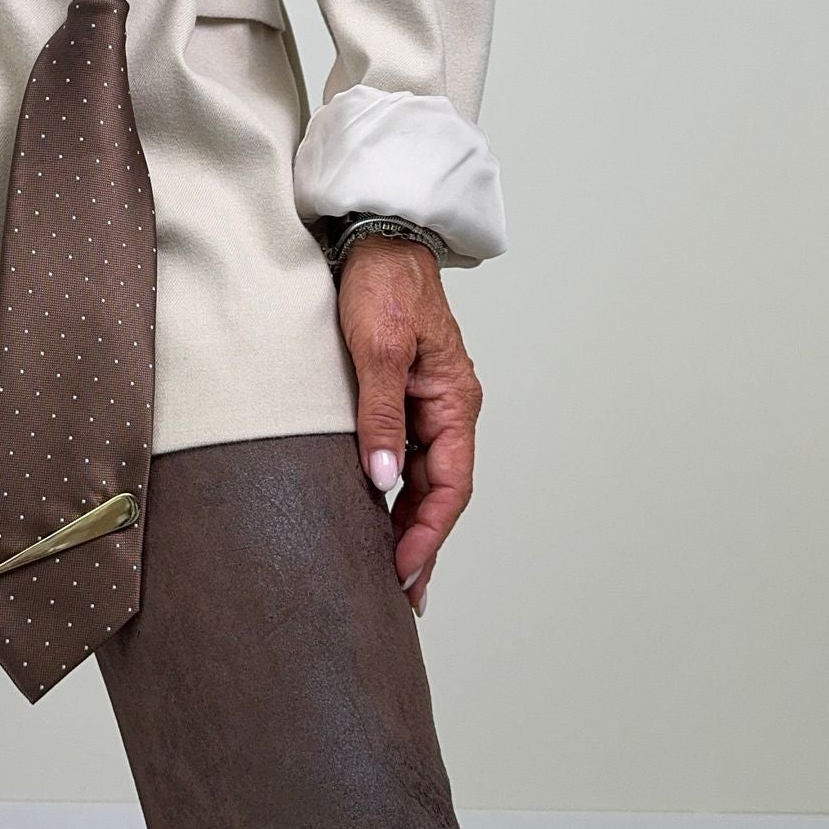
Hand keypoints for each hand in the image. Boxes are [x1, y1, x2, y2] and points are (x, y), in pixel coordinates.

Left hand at [335, 236, 482, 617]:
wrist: (374, 234)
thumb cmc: (382, 282)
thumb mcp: (379, 348)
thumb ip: (380, 414)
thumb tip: (384, 479)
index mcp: (454, 400)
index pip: (449, 486)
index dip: (427, 534)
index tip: (402, 572)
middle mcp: (447, 408)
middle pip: (440, 492)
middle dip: (421, 544)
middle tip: (398, 594)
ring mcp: (425, 402)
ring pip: (422, 478)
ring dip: (407, 523)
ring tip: (387, 570)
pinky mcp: (400, 394)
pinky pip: (404, 455)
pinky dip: (393, 491)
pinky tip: (374, 515)